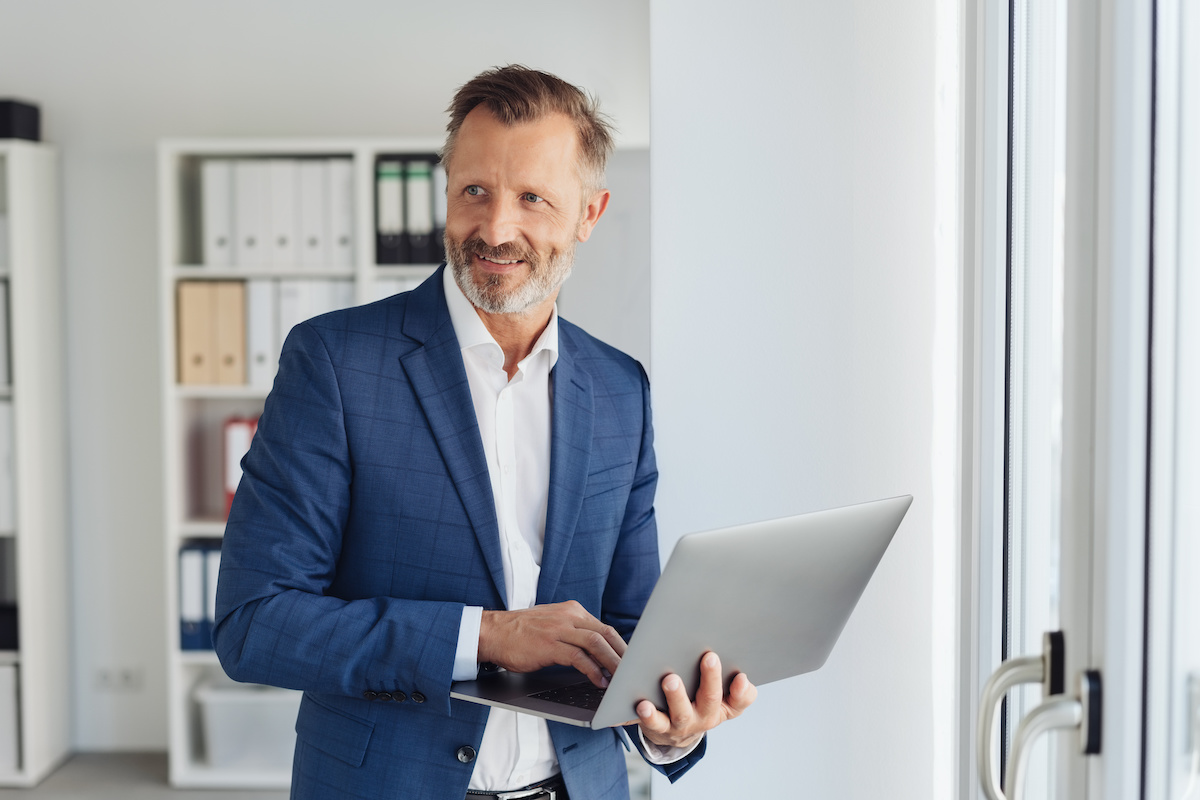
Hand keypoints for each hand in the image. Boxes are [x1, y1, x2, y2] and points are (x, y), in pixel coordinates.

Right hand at [478, 601, 626, 687]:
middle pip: (606, 633)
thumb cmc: (520, 633)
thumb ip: (573, 633)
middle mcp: (568, 616)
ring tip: (622, 679)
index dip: (621, 647)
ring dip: (613, 663)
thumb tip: (596, 653)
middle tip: (634, 672)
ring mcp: (559, 629)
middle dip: (623, 655)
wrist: (492, 632)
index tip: (631, 662)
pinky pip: (578, 657)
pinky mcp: (549, 644)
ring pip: (596, 643)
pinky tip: (599, 681)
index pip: (604, 628)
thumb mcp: (552, 625)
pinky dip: (592, 670)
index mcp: (571, 611)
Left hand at [637, 651, 756, 749]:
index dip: (743, 690)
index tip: (741, 676)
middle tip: (709, 658)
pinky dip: (649, 715)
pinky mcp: (661, 728)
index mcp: (725, 706)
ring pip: (681, 713)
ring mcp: (683, 724)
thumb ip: (731, 681)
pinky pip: (655, 723)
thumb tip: (734, 665)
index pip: (740, 700)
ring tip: (671, 680)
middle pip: (711, 700)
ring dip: (676, 696)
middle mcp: (706, 717)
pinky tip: (643, 704)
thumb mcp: (722, 696)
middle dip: (711, 678)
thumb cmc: (700, 701)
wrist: (678, 733)